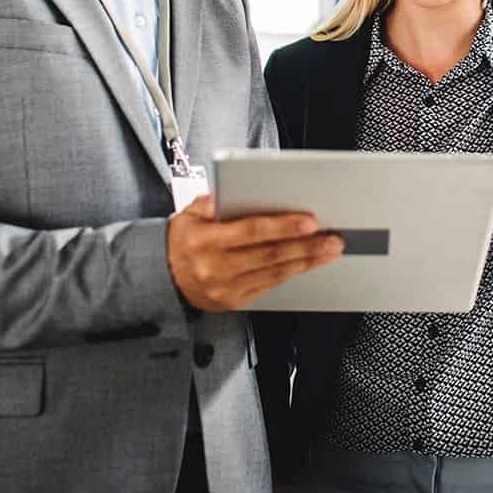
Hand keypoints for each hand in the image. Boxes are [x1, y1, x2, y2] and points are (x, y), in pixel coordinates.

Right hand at [167, 195, 343, 311]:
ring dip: (306, 261)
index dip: (283, 226)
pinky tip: (306, 264)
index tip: (309, 221)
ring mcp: (225, 288)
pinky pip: (268, 286)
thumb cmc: (181, 241)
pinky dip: (291, 273)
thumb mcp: (187, 214)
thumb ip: (210, 202)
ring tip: (328, 251)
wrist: (161, 277)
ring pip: (274, 273)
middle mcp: (215, 267)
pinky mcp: (233, 301)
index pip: (251, 231)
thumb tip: (229, 192)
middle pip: (269, 254)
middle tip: (331, 238)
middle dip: (306, 246)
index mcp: (204, 241)